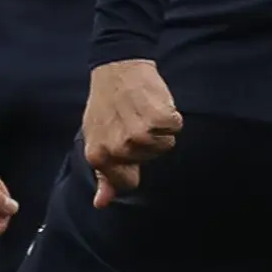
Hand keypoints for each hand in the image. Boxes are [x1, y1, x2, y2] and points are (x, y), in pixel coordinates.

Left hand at [83, 59, 181, 205]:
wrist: (116, 68)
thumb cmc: (106, 105)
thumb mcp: (96, 138)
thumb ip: (103, 172)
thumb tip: (101, 203)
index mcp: (98, 156)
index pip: (127, 183)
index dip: (133, 166)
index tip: (128, 145)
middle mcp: (118, 149)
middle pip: (150, 161)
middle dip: (146, 143)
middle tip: (132, 120)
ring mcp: (139, 135)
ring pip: (165, 145)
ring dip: (159, 128)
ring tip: (142, 111)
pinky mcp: (158, 119)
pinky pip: (175, 127)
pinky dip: (170, 115)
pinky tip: (154, 103)